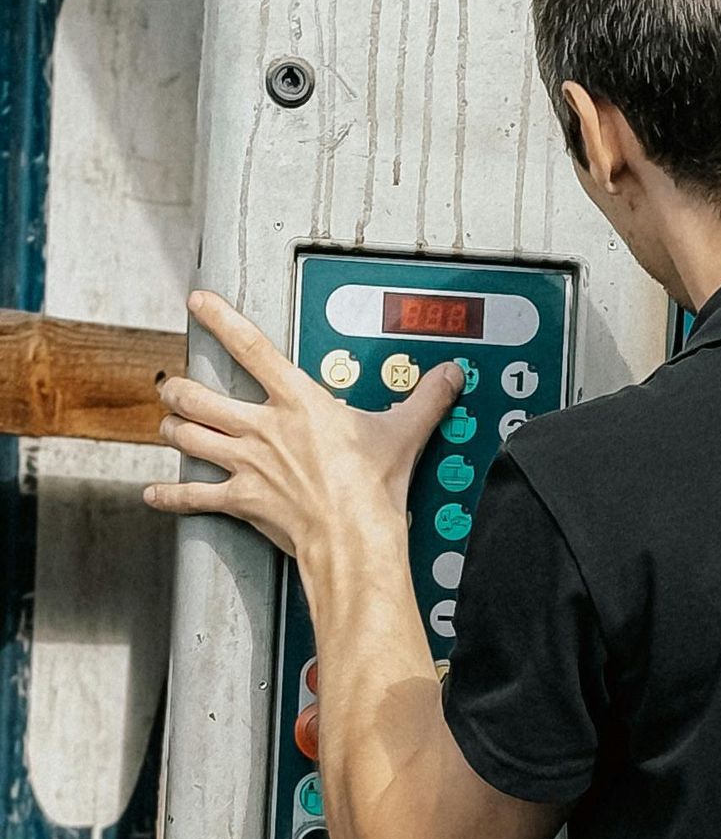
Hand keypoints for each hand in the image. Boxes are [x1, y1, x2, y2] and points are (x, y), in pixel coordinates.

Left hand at [144, 289, 465, 567]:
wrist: (353, 535)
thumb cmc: (372, 486)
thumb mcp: (403, 432)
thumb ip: (424, 399)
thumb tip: (447, 377)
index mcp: (298, 402)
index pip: (251, 348)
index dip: (220, 320)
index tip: (199, 302)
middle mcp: (262, 428)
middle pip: (201, 396)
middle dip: (181, 388)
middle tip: (174, 383)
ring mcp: (246, 464)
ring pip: (189, 436)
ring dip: (175, 429)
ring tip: (169, 424)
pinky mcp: (241, 500)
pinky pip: (195, 496)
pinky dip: (171, 495)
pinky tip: (155, 493)